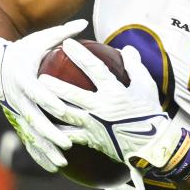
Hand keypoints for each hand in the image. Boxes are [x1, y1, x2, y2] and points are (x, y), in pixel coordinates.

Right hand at [0, 19, 86, 172]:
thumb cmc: (21, 49)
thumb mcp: (38, 39)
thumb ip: (61, 32)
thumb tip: (84, 22)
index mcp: (23, 78)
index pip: (38, 92)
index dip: (50, 101)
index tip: (64, 110)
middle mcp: (18, 98)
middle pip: (35, 118)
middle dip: (50, 132)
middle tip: (67, 143)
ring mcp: (16, 112)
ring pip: (32, 134)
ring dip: (46, 149)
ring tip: (62, 162)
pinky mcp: (18, 120)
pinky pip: (29, 140)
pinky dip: (40, 154)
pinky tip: (53, 167)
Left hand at [40, 40, 189, 177]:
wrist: (151, 145)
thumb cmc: (150, 112)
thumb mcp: (146, 85)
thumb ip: (134, 66)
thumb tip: (125, 49)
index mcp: (114, 92)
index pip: (94, 68)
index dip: (80, 55)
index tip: (67, 44)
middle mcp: (101, 108)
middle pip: (71, 93)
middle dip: (54, 84)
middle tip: (39, 74)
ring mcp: (94, 125)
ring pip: (65, 114)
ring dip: (49, 105)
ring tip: (37, 98)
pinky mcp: (91, 139)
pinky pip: (70, 135)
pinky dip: (57, 131)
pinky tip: (46, 125)